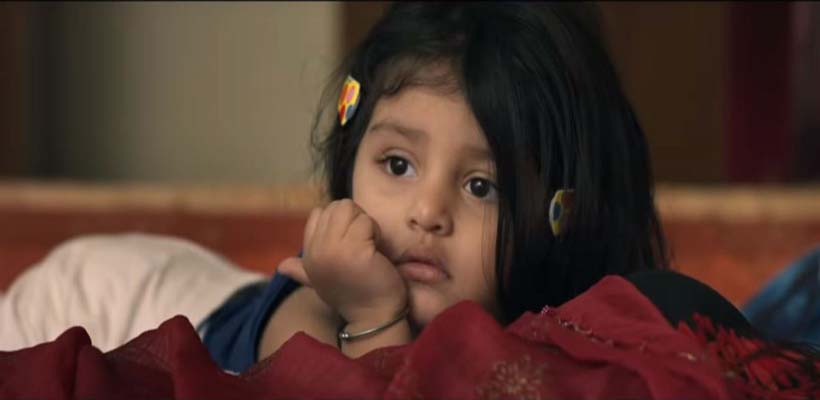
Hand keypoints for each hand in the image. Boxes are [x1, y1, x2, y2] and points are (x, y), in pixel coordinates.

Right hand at [278, 199, 407, 324]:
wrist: (374, 316)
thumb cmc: (354, 295)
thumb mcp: (321, 280)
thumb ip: (302, 270)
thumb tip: (281, 266)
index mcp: (308, 255)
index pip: (319, 213)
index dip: (339, 222)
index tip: (350, 245)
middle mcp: (316, 250)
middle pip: (336, 206)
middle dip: (354, 219)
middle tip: (363, 244)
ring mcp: (333, 249)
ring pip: (349, 209)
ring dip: (365, 224)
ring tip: (369, 247)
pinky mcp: (355, 250)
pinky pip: (366, 221)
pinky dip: (375, 232)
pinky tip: (376, 253)